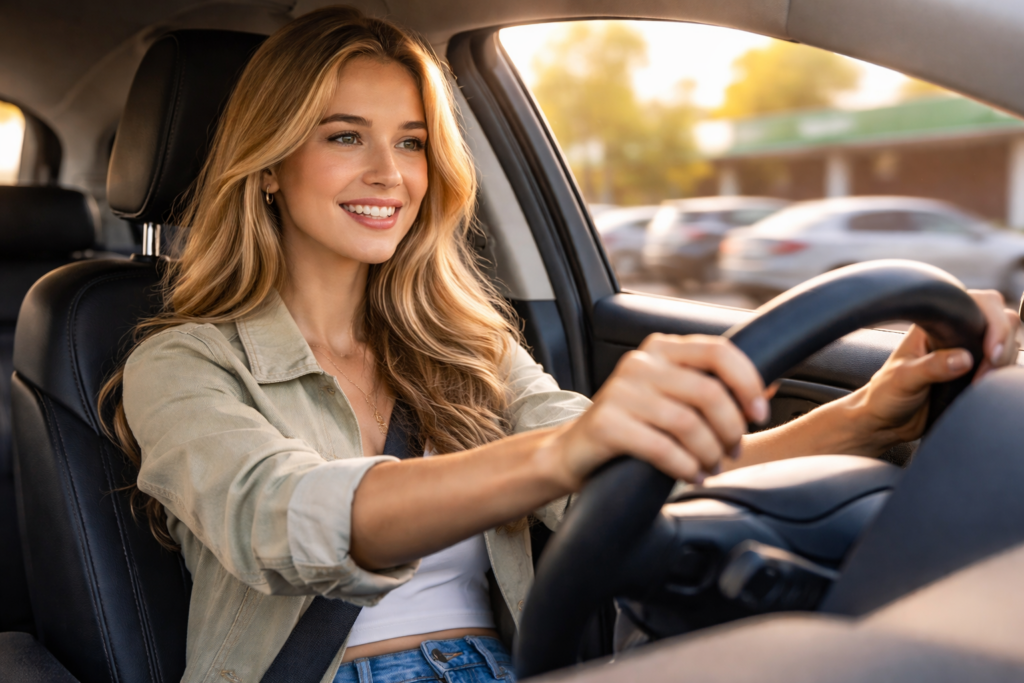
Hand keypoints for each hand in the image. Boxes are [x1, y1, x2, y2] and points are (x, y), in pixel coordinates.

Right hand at [547, 334, 768, 486]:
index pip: (719, 352)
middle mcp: (640, 364)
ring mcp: (620, 391)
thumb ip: (714, 388)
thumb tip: (769, 387)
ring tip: (710, 467)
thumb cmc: (633, 426)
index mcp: (661, 349)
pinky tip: (690, 475)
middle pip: (708, 392)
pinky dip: (685, 466)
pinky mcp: (606, 423)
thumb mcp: (673, 398)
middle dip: (730, 429)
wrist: (575, 451)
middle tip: (732, 452)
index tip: (759, 414)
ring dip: (709, 452)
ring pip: (687, 423)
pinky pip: (662, 447)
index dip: (748, 383)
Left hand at [845, 289, 1018, 452]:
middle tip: (987, 371)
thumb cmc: (884, 396)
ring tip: (980, 382)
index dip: (993, 322)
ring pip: (1007, 343)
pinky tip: (985, 385)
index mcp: (934, 324)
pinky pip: (1003, 365)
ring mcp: (968, 351)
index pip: (976, 304)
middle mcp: (954, 333)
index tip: (991, 351)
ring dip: (1004, 361)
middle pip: (1001, 320)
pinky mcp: (975, 372)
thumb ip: (931, 368)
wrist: (886, 423)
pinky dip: (1002, 373)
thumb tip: (964, 359)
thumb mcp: (902, 380)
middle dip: (1003, 344)